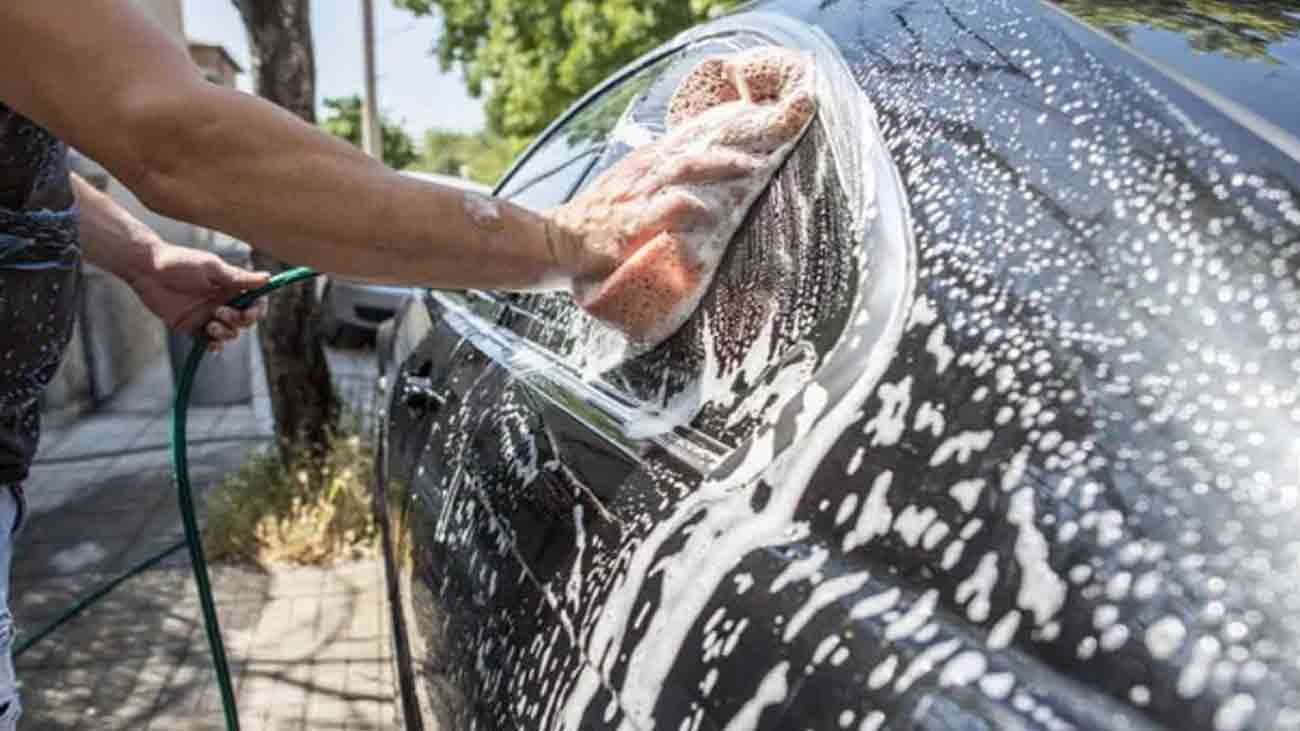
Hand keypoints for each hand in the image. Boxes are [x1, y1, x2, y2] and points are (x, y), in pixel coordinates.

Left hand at [131, 242, 270, 350]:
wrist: (146, 270)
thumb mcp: (211, 268)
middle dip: (239, 321)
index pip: (255, 302)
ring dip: (226, 333)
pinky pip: (209, 342)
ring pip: (230, 333)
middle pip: (245, 321)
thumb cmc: (179, 262)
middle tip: (220, 311)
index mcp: (231, 287)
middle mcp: (223, 301)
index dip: (258, 310)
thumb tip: (268, 278)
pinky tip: (210, 344)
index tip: (251, 312)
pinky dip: (214, 345)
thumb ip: (238, 277)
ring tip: (210, 325)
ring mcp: (208, 315)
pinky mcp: (192, 327)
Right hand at [551, 47, 815, 344]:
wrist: (557, 241)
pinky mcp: (629, 225)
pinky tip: (710, 209)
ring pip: (684, 169)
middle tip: (771, 144)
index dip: (727, 127)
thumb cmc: (598, 222)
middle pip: (696, 147)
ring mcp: (637, 196)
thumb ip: (664, 179)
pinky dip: (688, 206)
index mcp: (647, 162)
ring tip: (752, 167)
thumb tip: (705, 175)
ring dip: (719, 165)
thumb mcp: (631, 188)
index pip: (692, 136)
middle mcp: (645, 172)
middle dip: (733, 143)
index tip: (764, 122)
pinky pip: (663, 209)